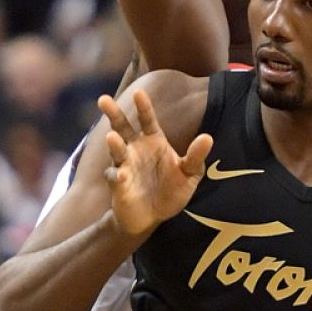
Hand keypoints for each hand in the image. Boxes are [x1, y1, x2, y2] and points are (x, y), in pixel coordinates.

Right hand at [98, 89, 213, 236]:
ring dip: (114, 144)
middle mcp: (136, 149)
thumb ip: (196, 156)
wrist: (151, 218)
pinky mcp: (118, 184)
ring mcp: (124, 165)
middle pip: (122, 127)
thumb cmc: (170, 191)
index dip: (143, 107)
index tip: (139, 92)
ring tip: (111, 137)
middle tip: (103, 100)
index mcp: (153, 142)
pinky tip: (121, 177)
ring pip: (116, 150)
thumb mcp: (189, 174)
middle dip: (113, 114)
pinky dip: (116, 176)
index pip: (147, 120)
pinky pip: (114, 177)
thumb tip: (208, 137)